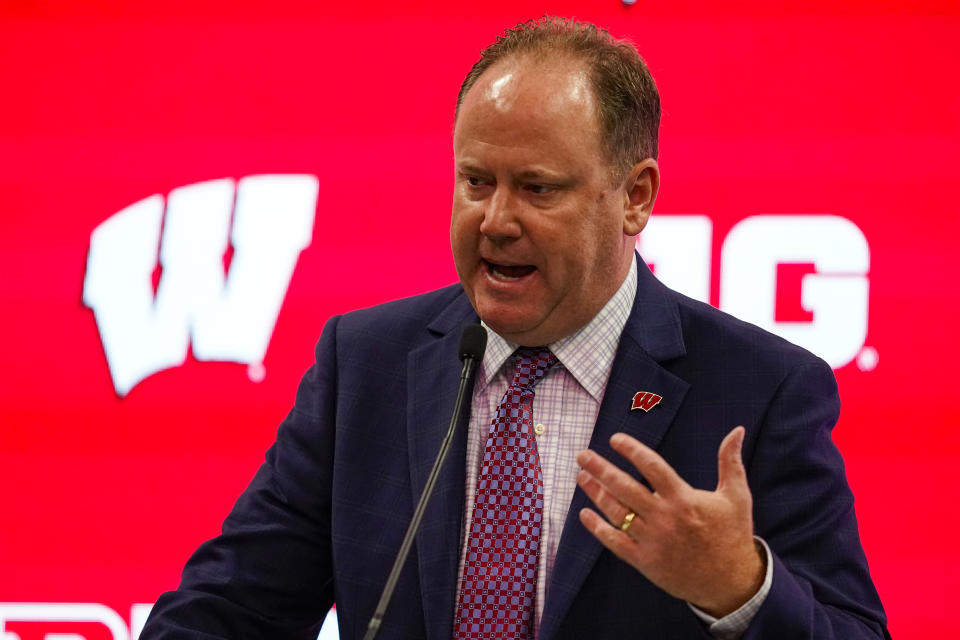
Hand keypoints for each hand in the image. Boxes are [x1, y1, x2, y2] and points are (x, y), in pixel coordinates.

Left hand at [576, 426, 764, 617]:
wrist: (732, 583)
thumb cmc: (733, 535)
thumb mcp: (736, 496)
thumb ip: (731, 461)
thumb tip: (737, 430)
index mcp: (684, 499)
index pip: (651, 467)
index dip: (631, 450)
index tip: (614, 439)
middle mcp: (665, 518)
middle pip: (625, 487)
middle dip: (600, 469)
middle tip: (582, 456)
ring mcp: (653, 540)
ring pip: (616, 513)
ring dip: (596, 493)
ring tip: (582, 477)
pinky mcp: (646, 562)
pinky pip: (615, 543)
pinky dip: (598, 529)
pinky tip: (584, 514)